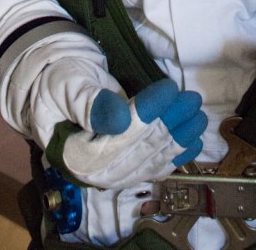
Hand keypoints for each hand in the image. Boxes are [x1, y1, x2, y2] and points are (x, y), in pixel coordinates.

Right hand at [48, 77, 207, 188]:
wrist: (56, 91)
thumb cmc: (58, 84)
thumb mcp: (66, 86)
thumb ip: (89, 103)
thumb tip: (119, 120)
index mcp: (75, 154)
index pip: (118, 138)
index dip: (147, 114)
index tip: (168, 89)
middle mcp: (96, 172)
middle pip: (141, 149)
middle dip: (171, 123)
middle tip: (192, 98)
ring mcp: (112, 172)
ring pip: (152, 159)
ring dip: (180, 139)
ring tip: (199, 115)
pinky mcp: (125, 167)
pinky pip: (153, 167)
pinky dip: (176, 156)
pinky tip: (194, 143)